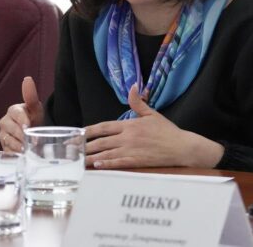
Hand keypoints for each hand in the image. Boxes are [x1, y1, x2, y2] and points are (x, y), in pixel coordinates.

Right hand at [0, 76, 43, 151]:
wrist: (35, 133)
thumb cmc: (34, 118)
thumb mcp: (35, 107)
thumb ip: (30, 95)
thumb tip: (27, 79)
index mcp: (13, 111)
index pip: (16, 114)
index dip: (22, 120)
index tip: (28, 126)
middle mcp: (5, 122)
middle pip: (10, 128)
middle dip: (20, 134)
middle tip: (30, 140)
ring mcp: (3, 135)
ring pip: (7, 140)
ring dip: (17, 145)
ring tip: (26, 149)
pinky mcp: (4, 147)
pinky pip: (6, 150)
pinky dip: (14, 153)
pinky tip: (21, 154)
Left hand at [84, 85, 223, 168]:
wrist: (182, 147)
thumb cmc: (167, 131)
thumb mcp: (152, 114)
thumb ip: (138, 102)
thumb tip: (133, 87)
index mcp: (129, 125)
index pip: (104, 127)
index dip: (89, 131)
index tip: (78, 133)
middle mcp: (127, 137)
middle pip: (101, 141)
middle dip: (84, 145)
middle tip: (71, 149)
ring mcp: (131, 150)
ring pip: (106, 153)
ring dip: (90, 157)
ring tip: (78, 160)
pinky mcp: (136, 162)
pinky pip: (117, 163)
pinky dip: (106, 164)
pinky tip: (96, 165)